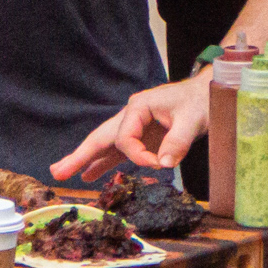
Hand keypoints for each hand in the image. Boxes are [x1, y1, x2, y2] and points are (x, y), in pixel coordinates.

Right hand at [54, 72, 211, 182]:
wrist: (210, 94)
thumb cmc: (201, 101)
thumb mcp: (192, 120)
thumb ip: (177, 142)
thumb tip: (162, 164)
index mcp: (139, 106)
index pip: (125, 138)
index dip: (137, 156)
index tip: (157, 163)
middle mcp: (131, 115)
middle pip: (100, 137)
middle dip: (79, 155)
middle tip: (56, 172)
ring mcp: (135, 126)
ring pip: (105, 144)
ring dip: (85, 159)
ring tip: (62, 174)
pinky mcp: (142, 136)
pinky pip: (118, 151)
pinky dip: (104, 162)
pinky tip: (90, 174)